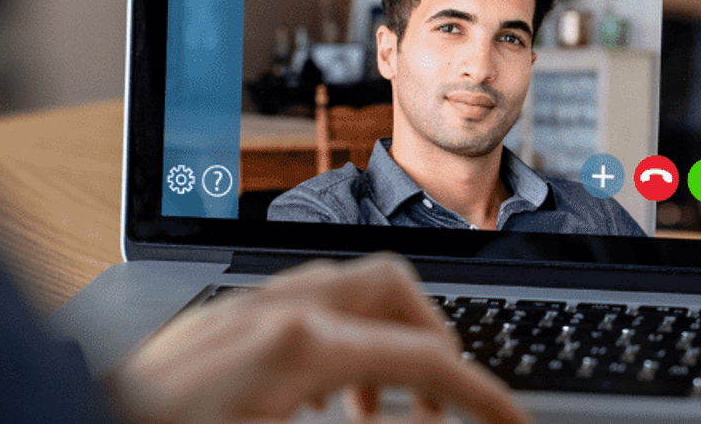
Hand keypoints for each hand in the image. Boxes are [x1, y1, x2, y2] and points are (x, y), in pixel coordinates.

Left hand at [109, 253, 527, 423]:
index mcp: (299, 343)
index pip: (425, 356)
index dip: (482, 397)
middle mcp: (274, 308)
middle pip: (394, 289)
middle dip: (436, 344)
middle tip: (446, 408)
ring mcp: (242, 309)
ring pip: (347, 293)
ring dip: (384, 346)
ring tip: (383, 417)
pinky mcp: (217, 325)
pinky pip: (303, 309)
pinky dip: (339, 347)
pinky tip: (324, 406)